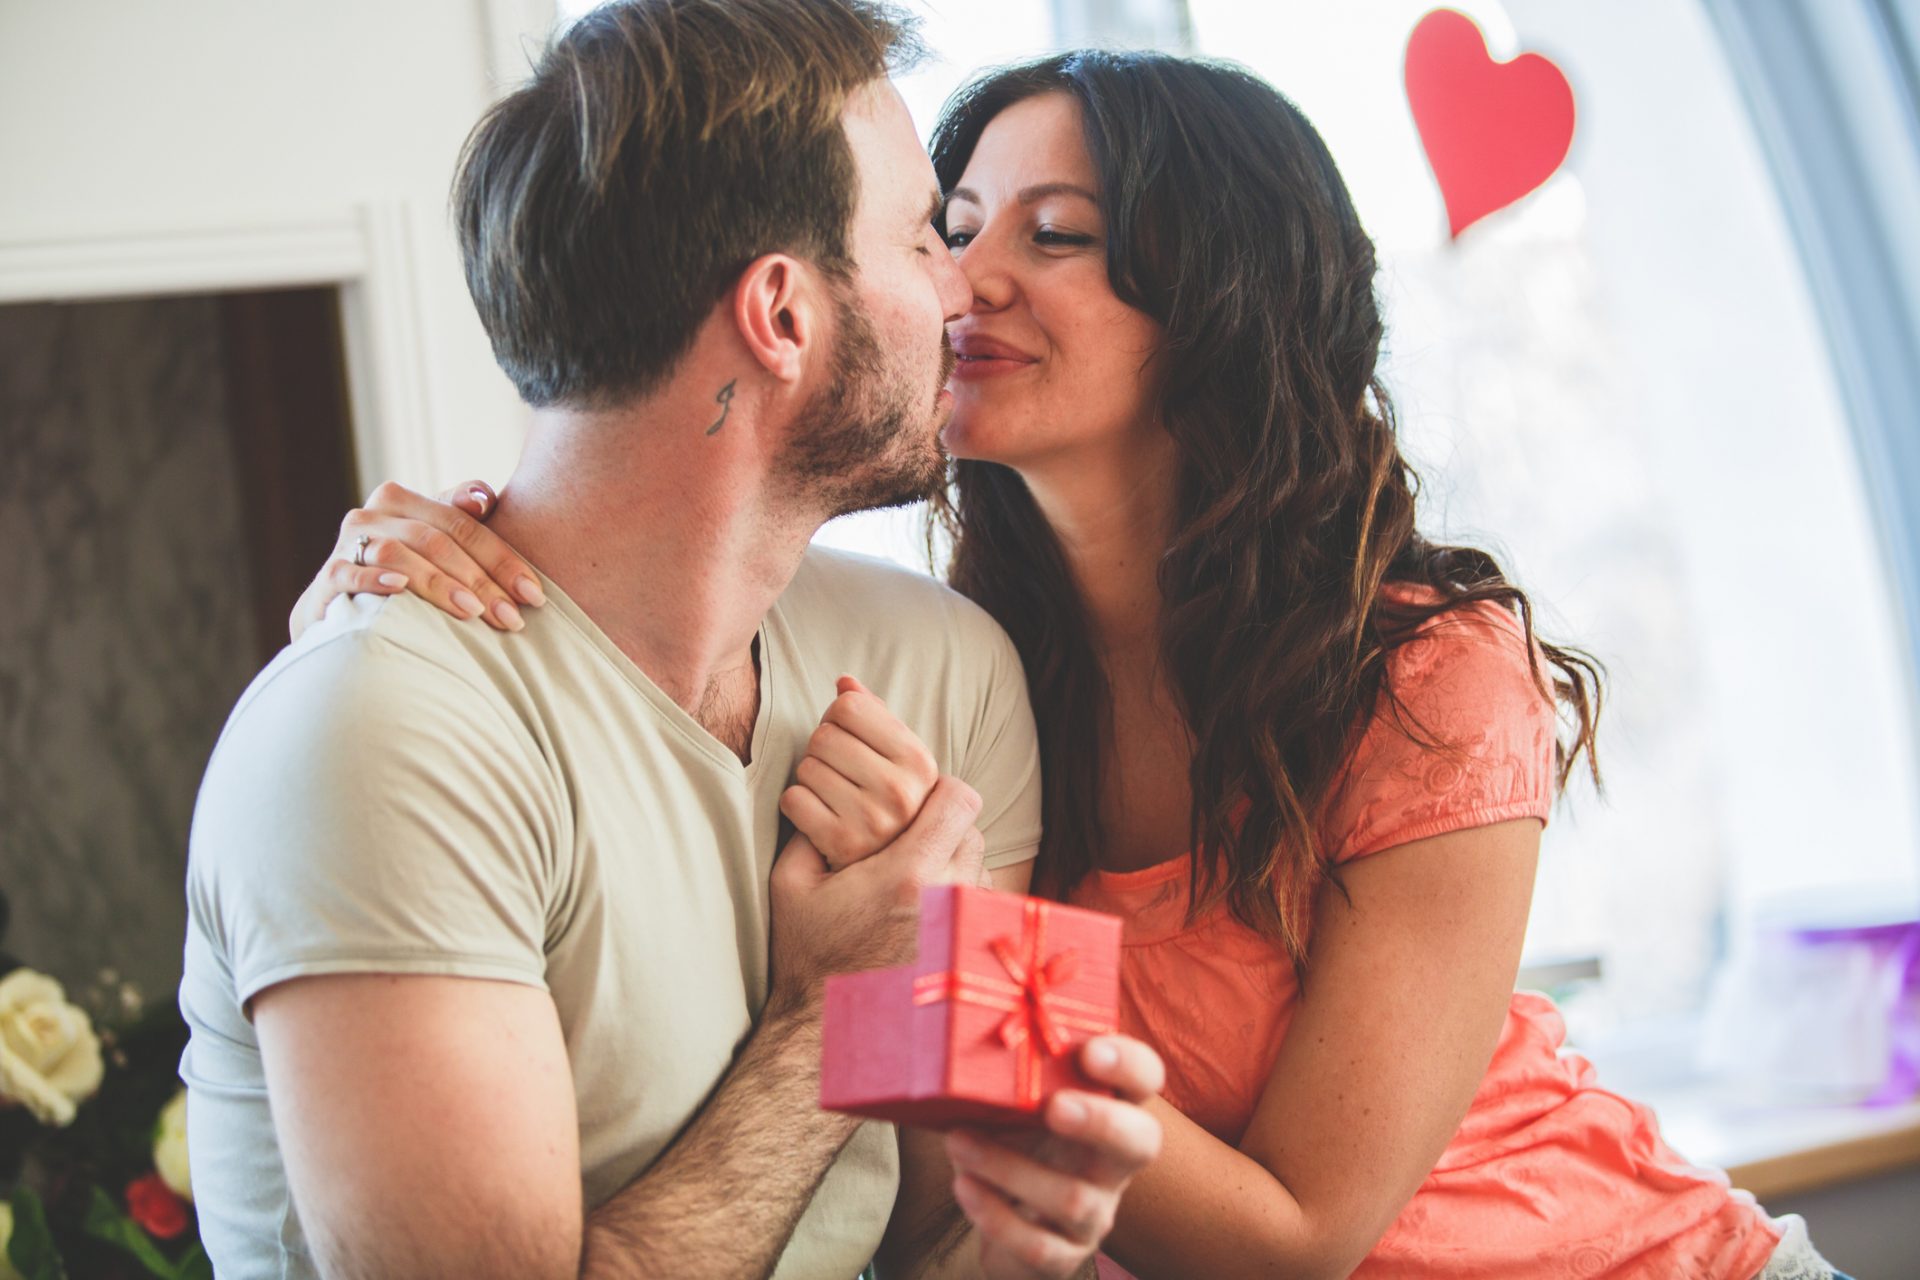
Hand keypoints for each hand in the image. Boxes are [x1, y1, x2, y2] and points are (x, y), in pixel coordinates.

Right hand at [288, 480, 543, 640]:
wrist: (341, 608)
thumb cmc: (404, 573)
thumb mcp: (435, 542)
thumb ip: (462, 517)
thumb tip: (484, 499)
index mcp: (405, 500)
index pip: (464, 525)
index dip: (502, 559)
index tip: (534, 595)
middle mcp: (374, 514)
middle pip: (437, 541)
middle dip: (480, 581)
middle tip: (511, 617)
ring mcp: (348, 544)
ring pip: (398, 554)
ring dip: (439, 583)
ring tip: (473, 612)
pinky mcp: (327, 577)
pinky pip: (348, 574)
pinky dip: (374, 580)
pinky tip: (400, 590)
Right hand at [767, 776, 983, 1015]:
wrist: (826, 1024)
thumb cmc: (807, 953)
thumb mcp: (791, 883)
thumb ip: (811, 828)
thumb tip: (828, 789)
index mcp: (907, 874)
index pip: (959, 801)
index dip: (941, 789)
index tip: (918, 798)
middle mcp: (948, 899)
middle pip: (973, 831)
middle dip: (945, 825)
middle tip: (911, 836)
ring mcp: (963, 928)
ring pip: (979, 866)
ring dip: (955, 860)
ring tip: (917, 876)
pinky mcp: (967, 951)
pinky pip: (980, 901)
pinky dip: (961, 894)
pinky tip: (926, 908)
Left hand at [779, 676, 938, 870]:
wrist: (891, 871)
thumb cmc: (888, 803)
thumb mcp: (898, 761)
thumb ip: (875, 716)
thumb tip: (845, 681)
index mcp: (920, 763)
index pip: (850, 707)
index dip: (839, 717)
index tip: (849, 737)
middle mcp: (901, 792)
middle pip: (823, 735)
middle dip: (822, 748)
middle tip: (838, 771)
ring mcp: (871, 820)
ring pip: (806, 767)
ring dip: (811, 778)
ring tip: (833, 795)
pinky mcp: (838, 844)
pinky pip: (793, 799)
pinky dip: (798, 805)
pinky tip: (818, 816)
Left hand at [945, 1037, 1165, 1279]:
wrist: (999, 1217)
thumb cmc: (1010, 1140)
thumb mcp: (1009, 1101)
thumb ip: (1003, 1069)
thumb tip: (953, 1020)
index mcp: (1108, 1107)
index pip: (1144, 1079)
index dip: (1129, 1064)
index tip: (1089, 1052)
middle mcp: (1113, 1161)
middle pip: (1141, 1142)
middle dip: (1102, 1122)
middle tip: (1055, 1107)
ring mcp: (1095, 1212)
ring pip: (1074, 1199)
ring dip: (1009, 1167)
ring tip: (958, 1141)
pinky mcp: (1065, 1255)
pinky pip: (1040, 1246)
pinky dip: (996, 1215)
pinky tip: (965, 1186)